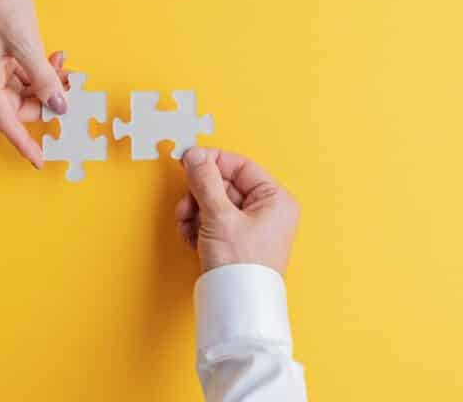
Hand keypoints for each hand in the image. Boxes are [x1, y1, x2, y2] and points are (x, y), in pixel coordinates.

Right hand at [0, 0, 67, 168]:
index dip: (24, 142)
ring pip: (25, 87)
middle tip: (72, 95)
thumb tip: (59, 106)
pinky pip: (25, 71)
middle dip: (46, 102)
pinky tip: (58, 58)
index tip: (40, 159)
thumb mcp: (26, 44)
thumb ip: (43, 78)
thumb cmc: (0, 4)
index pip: (6, 120)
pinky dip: (43, 68)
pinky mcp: (3, 49)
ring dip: (48, 83)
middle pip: (19, 104)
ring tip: (70, 72)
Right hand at [175, 148, 299, 274]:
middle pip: (224, 185)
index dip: (212, 161)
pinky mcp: (236, 242)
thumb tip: (195, 155)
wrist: (236, 307)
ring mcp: (251, 227)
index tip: (188, 160)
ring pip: (214, 204)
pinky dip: (198, 226)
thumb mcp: (220, 216)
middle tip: (187, 205)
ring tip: (188, 227)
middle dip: (199, 196)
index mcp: (275, 199)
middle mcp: (267, 211)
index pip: (240, 166)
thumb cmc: (241, 266)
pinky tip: (192, 238)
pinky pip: (213, 221)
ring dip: (195, 212)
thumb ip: (205, 181)